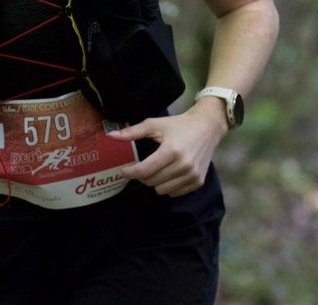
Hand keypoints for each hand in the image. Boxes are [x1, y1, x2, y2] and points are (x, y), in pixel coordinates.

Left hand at [107, 101, 225, 196]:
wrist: (207, 127)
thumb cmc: (178, 125)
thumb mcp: (155, 124)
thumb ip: (132, 132)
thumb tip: (110, 136)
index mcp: (171, 150)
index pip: (145, 170)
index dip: (130, 172)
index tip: (123, 171)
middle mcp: (183, 165)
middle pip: (152, 181)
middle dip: (142, 175)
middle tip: (143, 166)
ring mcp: (192, 175)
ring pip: (162, 190)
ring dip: (155, 182)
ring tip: (158, 168)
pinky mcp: (198, 182)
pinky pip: (174, 193)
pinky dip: (168, 186)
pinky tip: (170, 173)